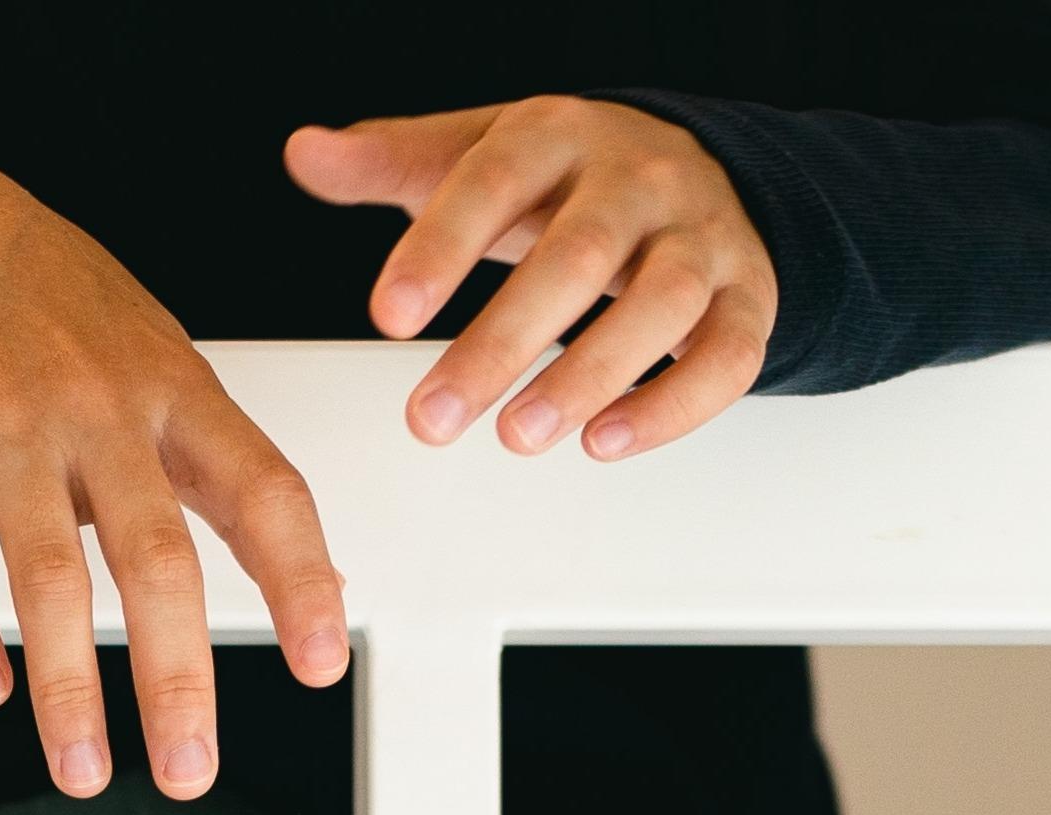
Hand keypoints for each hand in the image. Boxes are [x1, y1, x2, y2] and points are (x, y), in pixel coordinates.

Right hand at [0, 157, 348, 803]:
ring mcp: (6, 423)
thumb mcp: (154, 356)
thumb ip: (210, 460)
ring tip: (83, 770)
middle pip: (155, 557)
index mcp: (173, 387)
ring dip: (66, 688)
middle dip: (176, 677)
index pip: (261, 488)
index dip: (300, 579)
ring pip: (47, 575)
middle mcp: (98, 406)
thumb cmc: (53, 305)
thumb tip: (306, 576)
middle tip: (190, 771)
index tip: (323, 663)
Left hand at [285, 100, 776, 460]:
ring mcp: (699, 240)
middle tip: (431, 419)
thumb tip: (305, 152)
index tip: (388, 315)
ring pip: (659, 306)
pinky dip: (672, 406)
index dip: (442, 247)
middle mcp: (638, 181)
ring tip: (518, 439)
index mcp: (560, 135)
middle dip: (500, 343)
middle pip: (575, 257)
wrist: (692, 172)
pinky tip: (605, 443)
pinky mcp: (745, 297)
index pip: (496, 180)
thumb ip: (391, 164)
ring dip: (587, 377)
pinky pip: (727, 355)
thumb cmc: (565, 180)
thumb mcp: (475, 155)